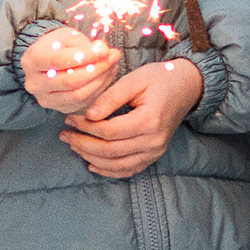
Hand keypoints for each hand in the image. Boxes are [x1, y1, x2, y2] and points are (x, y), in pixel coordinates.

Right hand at [21, 24, 119, 114]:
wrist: (50, 58)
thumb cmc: (60, 44)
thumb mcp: (69, 36)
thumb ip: (85, 44)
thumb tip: (104, 51)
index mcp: (31, 60)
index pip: (59, 61)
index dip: (85, 57)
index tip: (105, 49)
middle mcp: (34, 83)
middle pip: (69, 81)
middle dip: (97, 69)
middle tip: (114, 56)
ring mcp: (45, 99)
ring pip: (78, 95)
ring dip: (101, 80)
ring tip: (113, 65)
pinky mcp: (59, 108)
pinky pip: (83, 103)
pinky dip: (99, 90)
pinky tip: (107, 75)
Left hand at [61, 57, 204, 177]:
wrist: (185, 87)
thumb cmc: (158, 79)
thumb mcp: (133, 80)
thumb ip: (110, 98)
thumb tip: (88, 115)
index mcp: (149, 120)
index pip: (109, 131)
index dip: (85, 127)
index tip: (69, 118)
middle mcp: (154, 140)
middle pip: (110, 151)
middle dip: (82, 144)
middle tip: (64, 135)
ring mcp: (155, 151)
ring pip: (117, 165)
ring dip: (91, 158)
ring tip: (73, 146)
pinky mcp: (154, 155)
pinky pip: (129, 170)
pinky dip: (109, 171)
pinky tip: (91, 164)